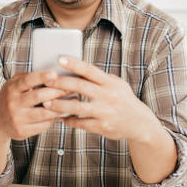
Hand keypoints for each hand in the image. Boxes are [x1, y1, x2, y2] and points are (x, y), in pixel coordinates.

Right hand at [0, 70, 66, 140]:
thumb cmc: (11, 98)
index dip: (41, 77)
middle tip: (71, 87)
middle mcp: (13, 104)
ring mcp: (17, 119)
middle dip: (57, 91)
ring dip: (61, 106)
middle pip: (39, 96)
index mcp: (11, 89)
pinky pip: (44, 124)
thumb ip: (27, 78)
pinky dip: (54, 118)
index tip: (54, 74)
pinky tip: (61, 113)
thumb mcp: (13, 85)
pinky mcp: (22, 131)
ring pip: (45, 113)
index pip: (27, 81)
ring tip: (73, 100)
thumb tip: (50, 74)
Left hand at [42, 56, 158, 142]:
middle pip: (80, 87)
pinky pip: (81, 123)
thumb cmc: (123, 99)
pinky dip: (68, 120)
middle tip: (46, 82)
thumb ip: (99, 78)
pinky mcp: (102, 127)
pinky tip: (60, 117)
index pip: (89, 70)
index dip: (73, 64)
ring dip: (59, 105)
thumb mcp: (116, 84)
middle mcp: (108, 96)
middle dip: (61, 84)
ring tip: (46, 102)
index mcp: (110, 83)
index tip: (59, 58)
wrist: (140, 124)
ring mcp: (105, 112)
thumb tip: (76, 68)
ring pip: (76, 107)